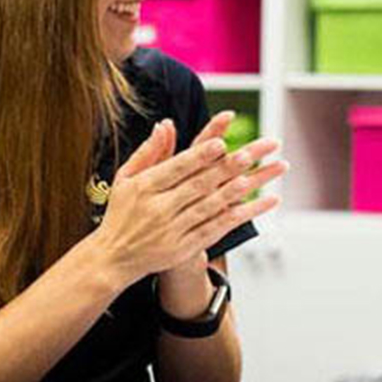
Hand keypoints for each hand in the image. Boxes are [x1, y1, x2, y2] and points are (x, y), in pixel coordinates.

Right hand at [92, 115, 286, 288]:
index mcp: (145, 187)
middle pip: (202, 183)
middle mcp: (160, 208)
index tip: (221, 142)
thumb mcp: (126, 178)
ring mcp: (174, 229)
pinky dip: (245, 214)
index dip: (200, 155)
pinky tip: (267, 201)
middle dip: (230, 166)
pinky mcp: (186, 246)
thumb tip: (166, 123)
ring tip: (263, 174)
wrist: (114, 258)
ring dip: (241, 190)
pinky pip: (221, 228)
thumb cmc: (122, 212)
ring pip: (214, 206)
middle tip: (253, 152)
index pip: (177, 167)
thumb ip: (149, 151)